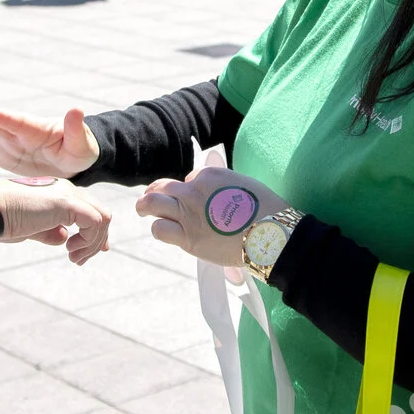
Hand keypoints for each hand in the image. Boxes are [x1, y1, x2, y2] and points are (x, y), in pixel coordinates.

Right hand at [0, 96, 98, 177]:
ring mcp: (7, 142)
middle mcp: (16, 132)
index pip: (15, 121)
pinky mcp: (2, 155)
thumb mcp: (81, 143)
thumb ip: (76, 128)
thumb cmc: (80, 151)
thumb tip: (76, 109)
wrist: (73, 162)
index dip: (0, 116)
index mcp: (35, 128)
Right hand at [0, 178, 110, 264]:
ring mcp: (69, 194)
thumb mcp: (31, 228)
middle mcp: (66, 189)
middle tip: (78, 260)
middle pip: (100, 212)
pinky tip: (70, 249)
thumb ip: (49, 231)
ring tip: (73, 257)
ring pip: (103, 218)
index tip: (83, 252)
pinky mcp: (68, 203)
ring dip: (92, 243)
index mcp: (58, 192)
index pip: (87, 210)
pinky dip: (89, 240)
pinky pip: (95, 222)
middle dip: (96, 240)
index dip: (92, 233)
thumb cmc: (3, 219)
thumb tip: (63, 237)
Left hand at [136, 166, 289, 267]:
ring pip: (151, 203)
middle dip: (154, 191)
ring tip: (142, 210)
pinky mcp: (188, 237)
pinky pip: (159, 228)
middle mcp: (194, 191)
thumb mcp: (243, 184)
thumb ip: (222, 183)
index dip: (188, 188)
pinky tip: (163, 230)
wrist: (271, 234)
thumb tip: (213, 183)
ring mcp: (188, 213)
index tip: (193, 199)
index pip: (188, 179)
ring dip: (144, 206)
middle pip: (162, 186)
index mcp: (208, 176)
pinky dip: (158, 228)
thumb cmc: (265, 211)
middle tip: (149, 199)